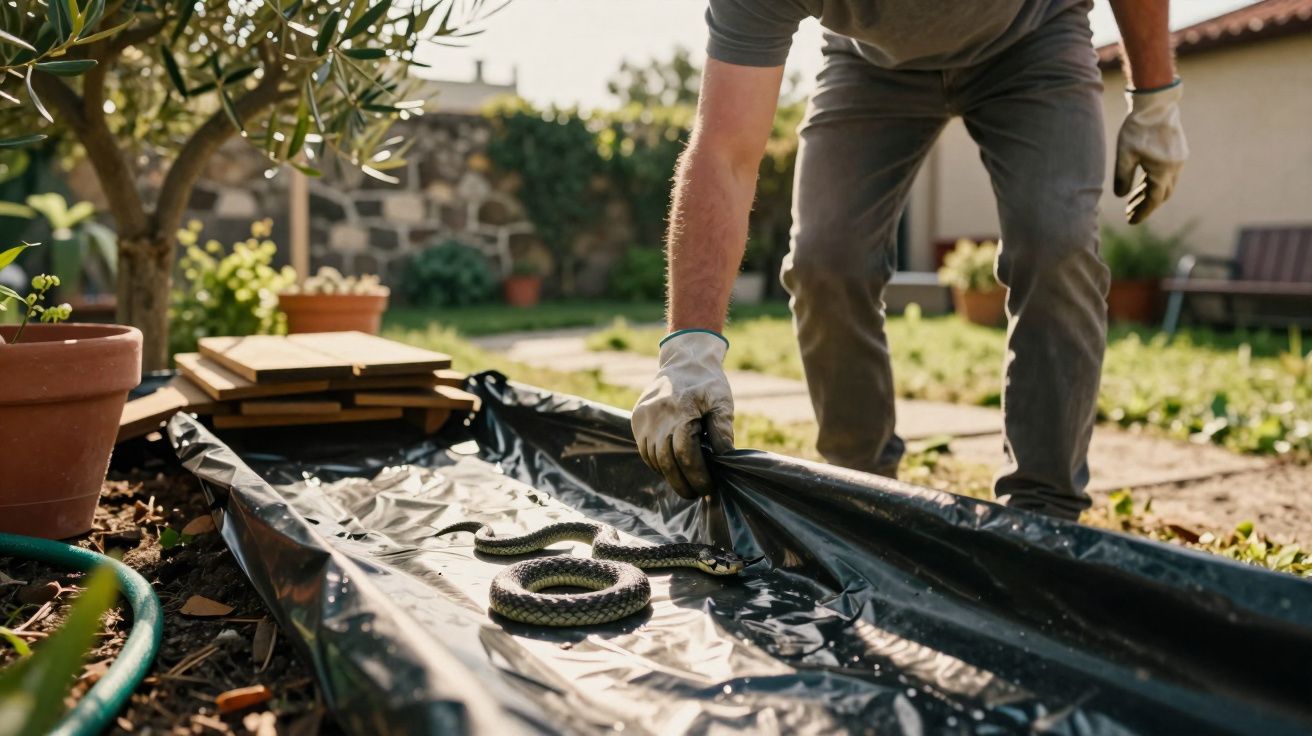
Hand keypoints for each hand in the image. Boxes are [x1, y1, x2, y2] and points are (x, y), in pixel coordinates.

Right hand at [631, 330, 734, 497]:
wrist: (684, 358)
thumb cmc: (708, 382)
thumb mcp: (722, 402)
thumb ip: (722, 431)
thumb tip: (725, 461)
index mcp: (680, 410)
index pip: (685, 453)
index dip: (697, 475)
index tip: (708, 488)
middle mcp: (657, 415)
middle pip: (665, 460)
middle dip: (681, 482)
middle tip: (695, 494)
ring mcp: (643, 417)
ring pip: (652, 457)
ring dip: (668, 474)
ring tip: (685, 482)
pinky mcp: (636, 418)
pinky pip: (644, 449)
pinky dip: (656, 462)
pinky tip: (670, 467)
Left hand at [1114, 82, 1187, 223]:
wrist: (1156, 104)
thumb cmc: (1137, 129)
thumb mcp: (1124, 155)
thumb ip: (1123, 178)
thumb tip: (1121, 196)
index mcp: (1162, 172)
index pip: (1153, 200)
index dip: (1142, 212)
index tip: (1131, 221)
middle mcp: (1175, 168)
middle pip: (1161, 195)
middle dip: (1146, 205)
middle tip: (1130, 213)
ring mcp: (1179, 160)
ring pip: (1165, 184)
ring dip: (1149, 193)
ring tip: (1132, 200)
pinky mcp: (1178, 152)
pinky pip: (1167, 174)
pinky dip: (1155, 181)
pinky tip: (1142, 183)